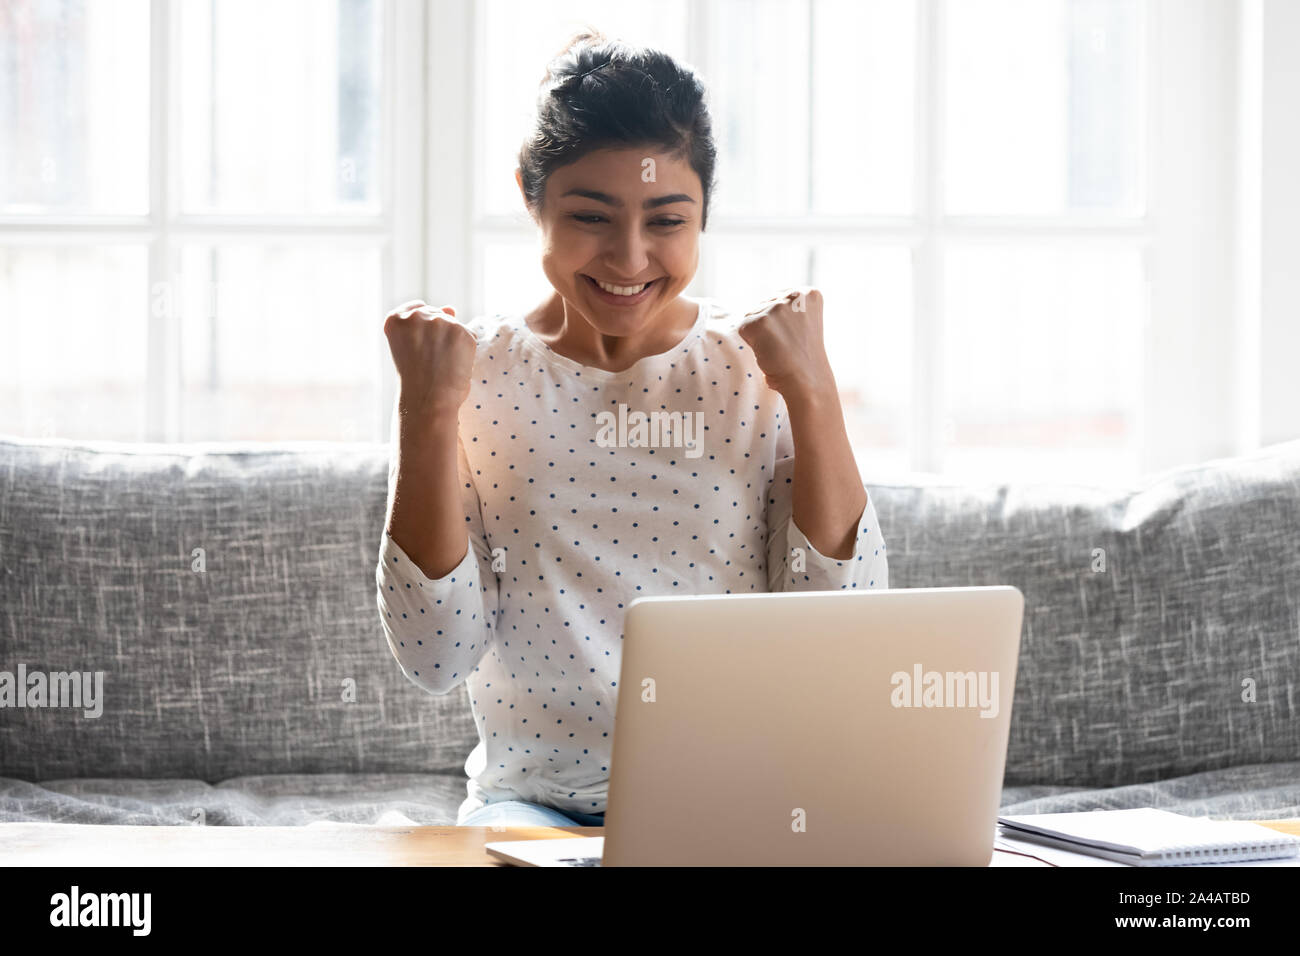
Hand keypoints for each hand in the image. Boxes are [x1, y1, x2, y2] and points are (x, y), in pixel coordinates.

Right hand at [383, 300, 476, 414]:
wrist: (428, 402)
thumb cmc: (417, 380)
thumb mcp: (411, 347)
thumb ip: (426, 323)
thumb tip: (451, 307)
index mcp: (395, 319)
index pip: (415, 309)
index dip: (422, 330)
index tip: (420, 346)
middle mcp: (416, 315)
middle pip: (436, 315)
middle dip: (438, 336)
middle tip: (431, 362)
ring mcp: (440, 321)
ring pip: (453, 326)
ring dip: (452, 343)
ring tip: (441, 365)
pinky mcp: (461, 331)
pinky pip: (468, 336)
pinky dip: (466, 351)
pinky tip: (455, 365)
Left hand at [736, 287, 835, 400]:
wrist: (807, 380)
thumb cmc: (803, 357)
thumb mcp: (803, 323)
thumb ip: (787, 308)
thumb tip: (754, 312)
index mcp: (809, 293)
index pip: (778, 299)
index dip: (782, 321)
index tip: (795, 335)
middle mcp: (794, 295)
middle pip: (764, 305)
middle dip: (770, 326)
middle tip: (787, 345)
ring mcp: (776, 307)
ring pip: (752, 316)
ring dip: (760, 335)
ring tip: (778, 349)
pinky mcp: (759, 322)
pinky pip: (743, 329)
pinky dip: (752, 344)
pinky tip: (769, 352)